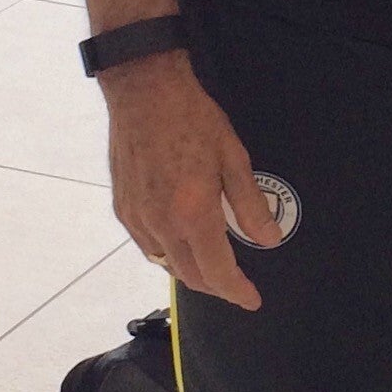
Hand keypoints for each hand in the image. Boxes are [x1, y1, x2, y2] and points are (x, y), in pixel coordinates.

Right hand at [99, 47, 280, 309]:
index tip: (252, 300)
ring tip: (212, 264)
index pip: (217, 271)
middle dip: (216, 286)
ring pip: (164, 264)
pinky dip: (167, 253)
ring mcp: (137, 217)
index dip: (236, 291)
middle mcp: (161, 223)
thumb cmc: (193, 118)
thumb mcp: (233, 157)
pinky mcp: (122, 207)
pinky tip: (180, 241)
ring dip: (190, 271)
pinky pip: (146, 245)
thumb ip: (250, 204)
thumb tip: (269, 238)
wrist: (143, 91)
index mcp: (193, 212)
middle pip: (189, 275)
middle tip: (236, 284)